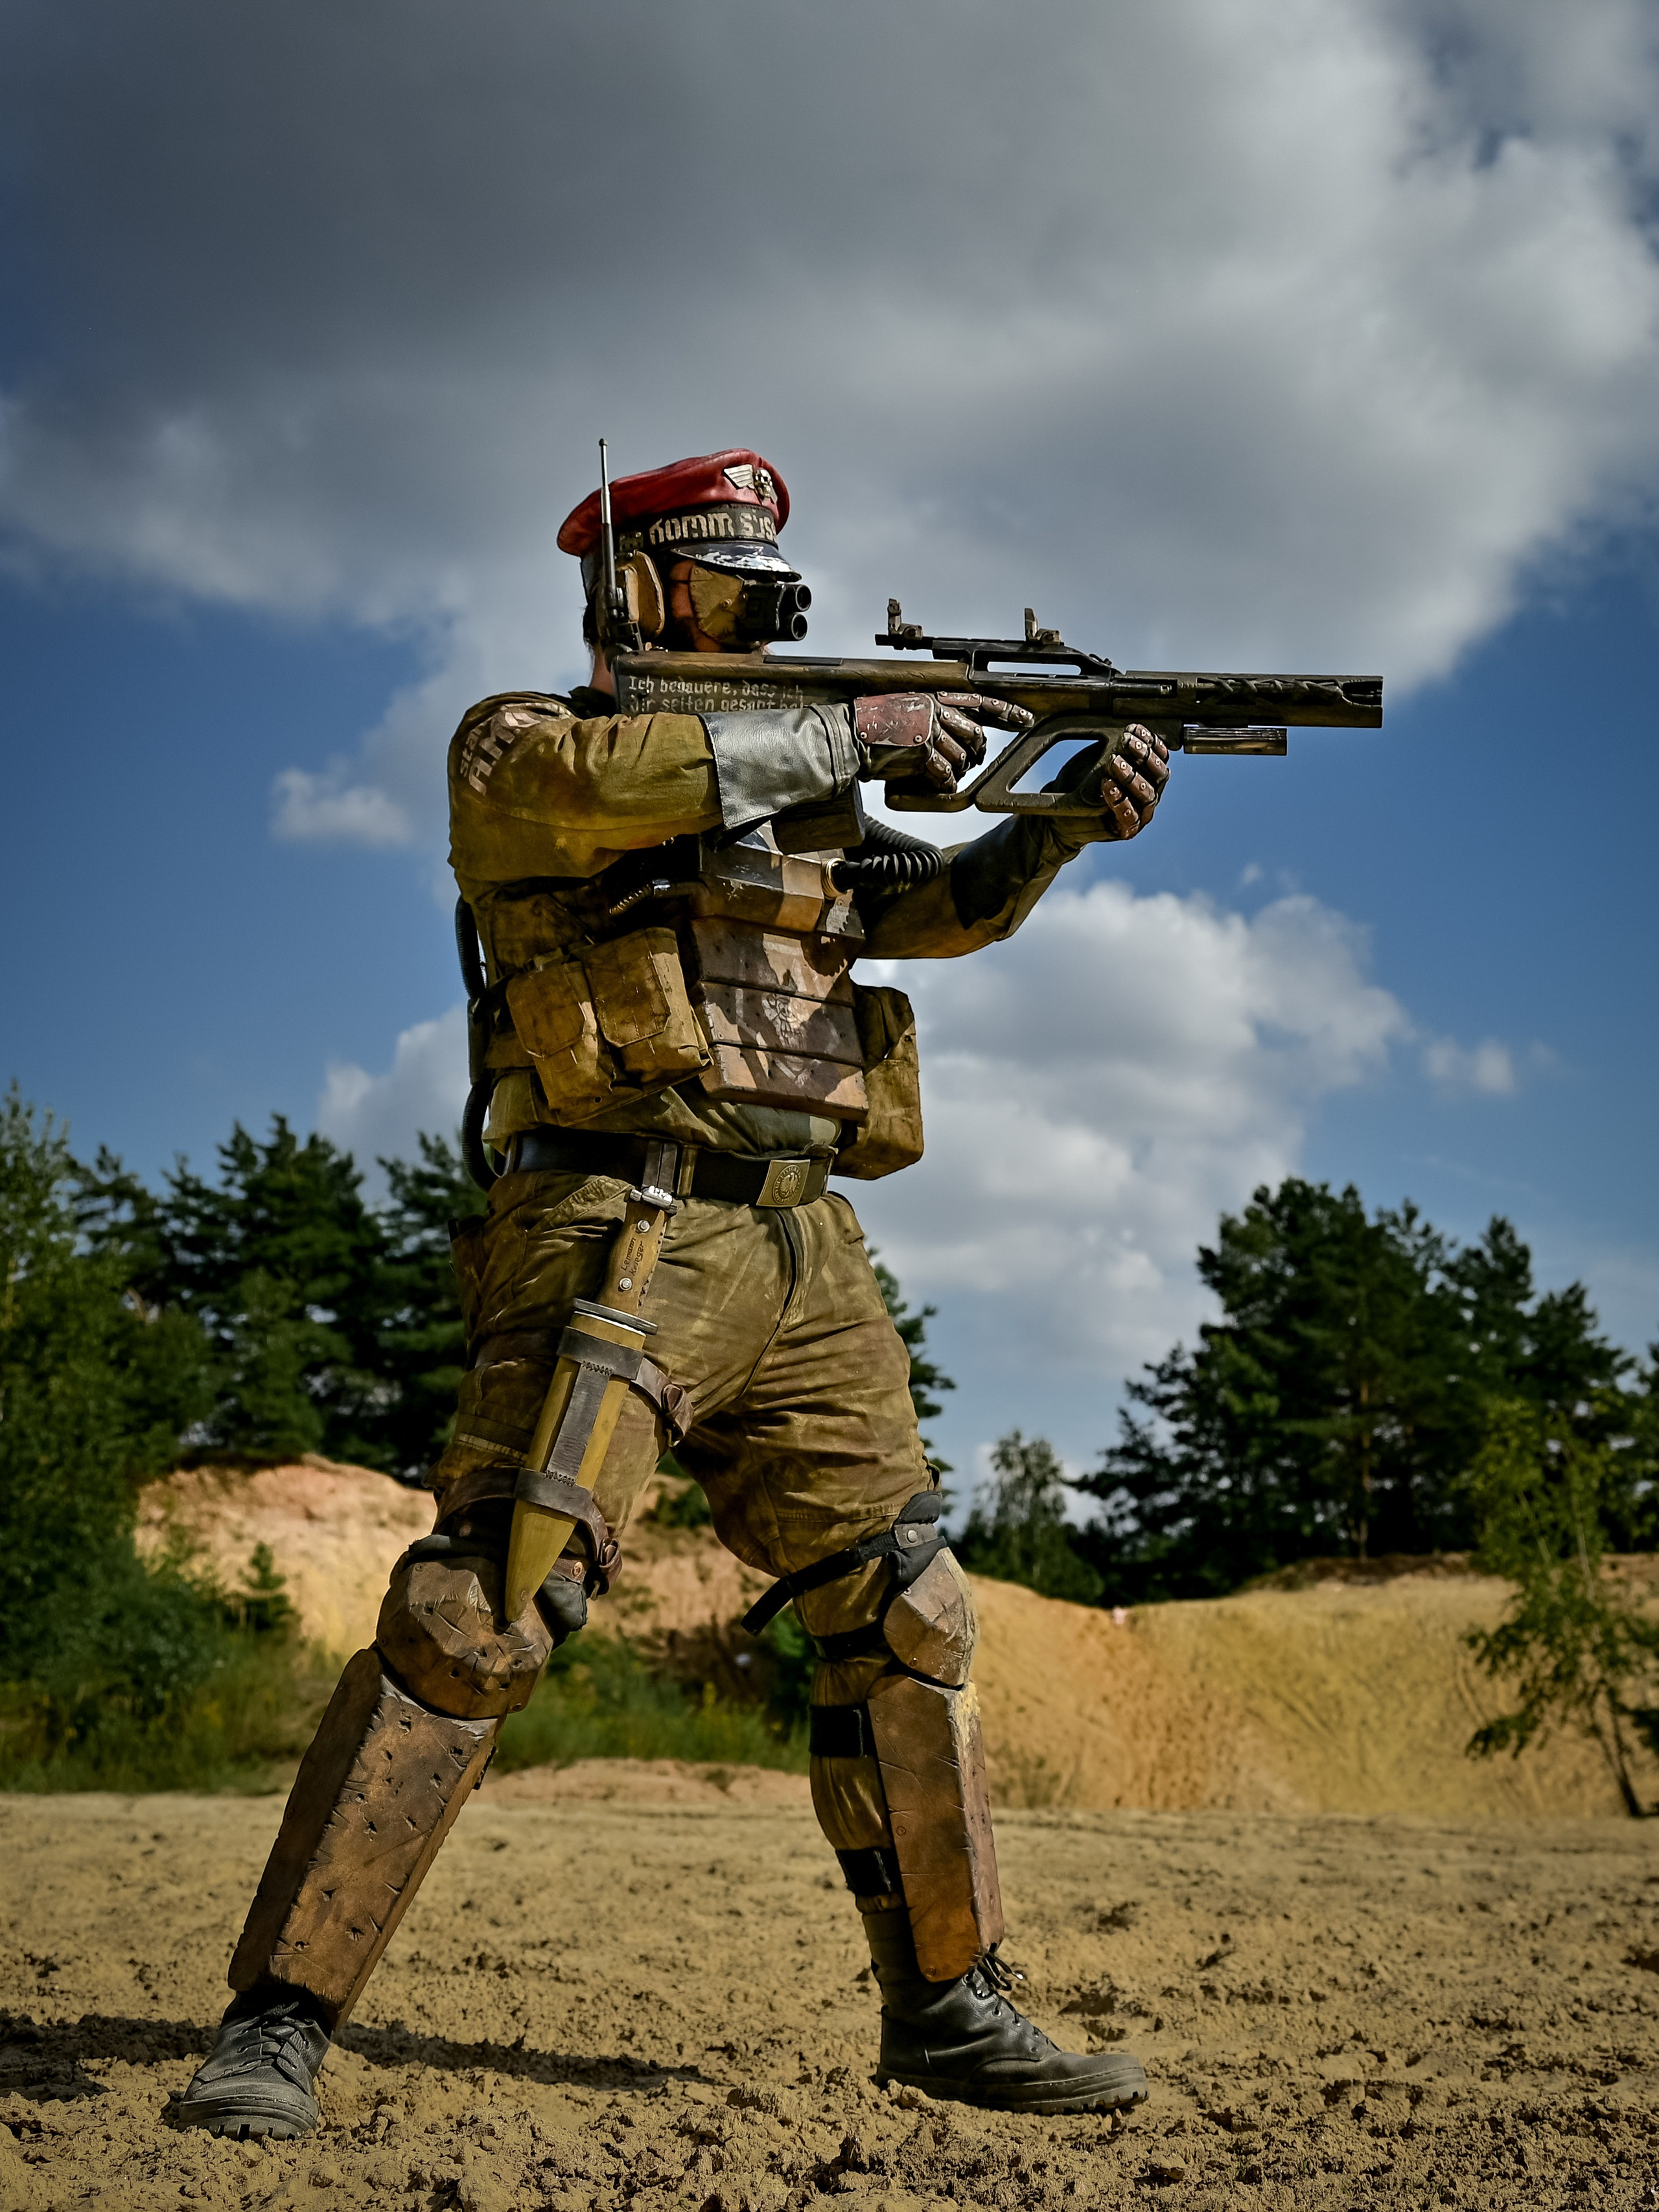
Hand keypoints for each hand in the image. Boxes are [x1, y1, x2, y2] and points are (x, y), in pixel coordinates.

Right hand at [854, 691, 1034, 795]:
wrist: (848, 737)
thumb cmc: (870, 728)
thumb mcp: (905, 711)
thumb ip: (929, 718)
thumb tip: (951, 739)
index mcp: (931, 698)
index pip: (977, 702)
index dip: (1005, 711)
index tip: (1024, 719)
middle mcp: (933, 711)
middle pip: (975, 735)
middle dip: (977, 753)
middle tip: (972, 762)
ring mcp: (928, 731)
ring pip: (961, 758)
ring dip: (956, 772)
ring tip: (942, 775)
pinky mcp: (921, 753)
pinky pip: (945, 775)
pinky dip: (945, 785)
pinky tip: (937, 786)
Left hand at [1055, 722, 1169, 838]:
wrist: (1062, 815)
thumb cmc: (1082, 784)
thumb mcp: (1097, 760)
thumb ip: (1113, 748)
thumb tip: (1128, 732)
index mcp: (1147, 774)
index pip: (1159, 757)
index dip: (1150, 742)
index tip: (1133, 729)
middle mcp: (1149, 793)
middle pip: (1159, 775)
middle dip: (1144, 756)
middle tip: (1126, 742)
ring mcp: (1141, 813)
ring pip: (1147, 795)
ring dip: (1132, 777)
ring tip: (1114, 763)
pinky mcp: (1127, 829)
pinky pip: (1130, 818)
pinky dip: (1121, 802)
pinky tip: (1108, 786)